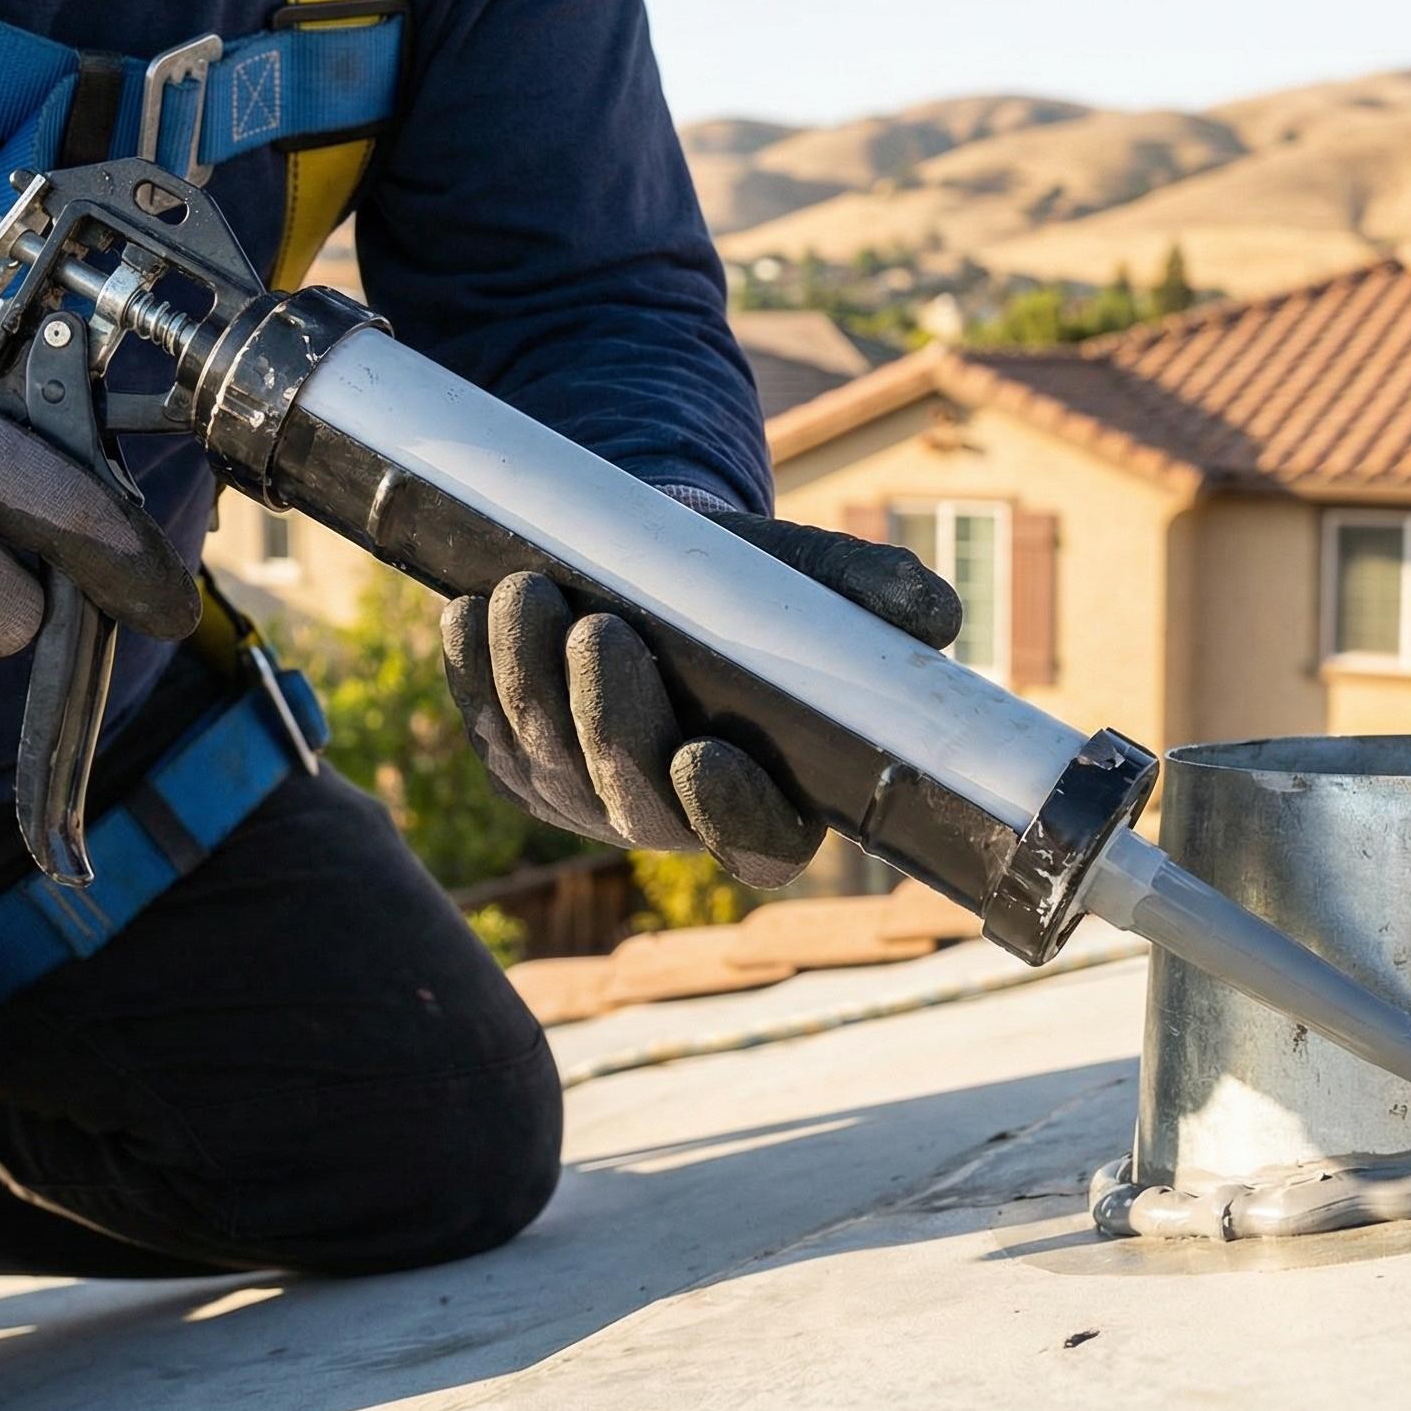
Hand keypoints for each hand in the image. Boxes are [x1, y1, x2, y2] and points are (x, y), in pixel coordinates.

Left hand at [441, 506, 961, 887]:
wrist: (665, 564)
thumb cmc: (758, 588)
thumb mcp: (815, 584)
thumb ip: (871, 598)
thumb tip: (937, 615)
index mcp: (773, 805)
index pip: (757, 845)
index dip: (729, 815)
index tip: (704, 754)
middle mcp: (677, 820)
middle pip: (634, 801)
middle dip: (609, 718)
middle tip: (600, 630)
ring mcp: (590, 799)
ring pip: (551, 762)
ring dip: (530, 681)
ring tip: (527, 593)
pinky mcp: (523, 762)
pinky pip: (490, 730)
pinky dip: (475, 672)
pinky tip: (474, 614)